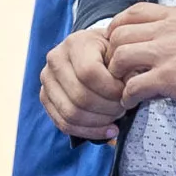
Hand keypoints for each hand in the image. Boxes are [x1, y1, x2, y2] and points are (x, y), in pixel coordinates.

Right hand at [41, 23, 128, 140]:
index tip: (127, 93)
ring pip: (71, 113)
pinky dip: (88, 132)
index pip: (89, 73)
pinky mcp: (45, 97)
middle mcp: (55, 60)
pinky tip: (108, 130)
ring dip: (99, 122)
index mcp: (75, 43)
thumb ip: (128, 67)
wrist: (95, 51)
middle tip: (124, 108)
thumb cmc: (112, 53)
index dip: (111, 89)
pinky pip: (63, 123)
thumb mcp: (123, 51)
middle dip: (107, 109)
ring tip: (116, 117)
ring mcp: (47, 80)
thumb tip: (130, 90)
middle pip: (80, 97)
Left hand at [105, 4, 175, 114]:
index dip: (116, 28)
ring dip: (115, 75)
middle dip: (111, 54)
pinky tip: (131, 102)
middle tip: (115, 70)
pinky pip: (133, 86)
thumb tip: (156, 37)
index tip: (115, 43)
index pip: (132, 12)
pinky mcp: (170, 78)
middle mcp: (169, 30)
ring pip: (120, 57)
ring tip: (121, 86)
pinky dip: (127, 96)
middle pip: (119, 35)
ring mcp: (168, 53)